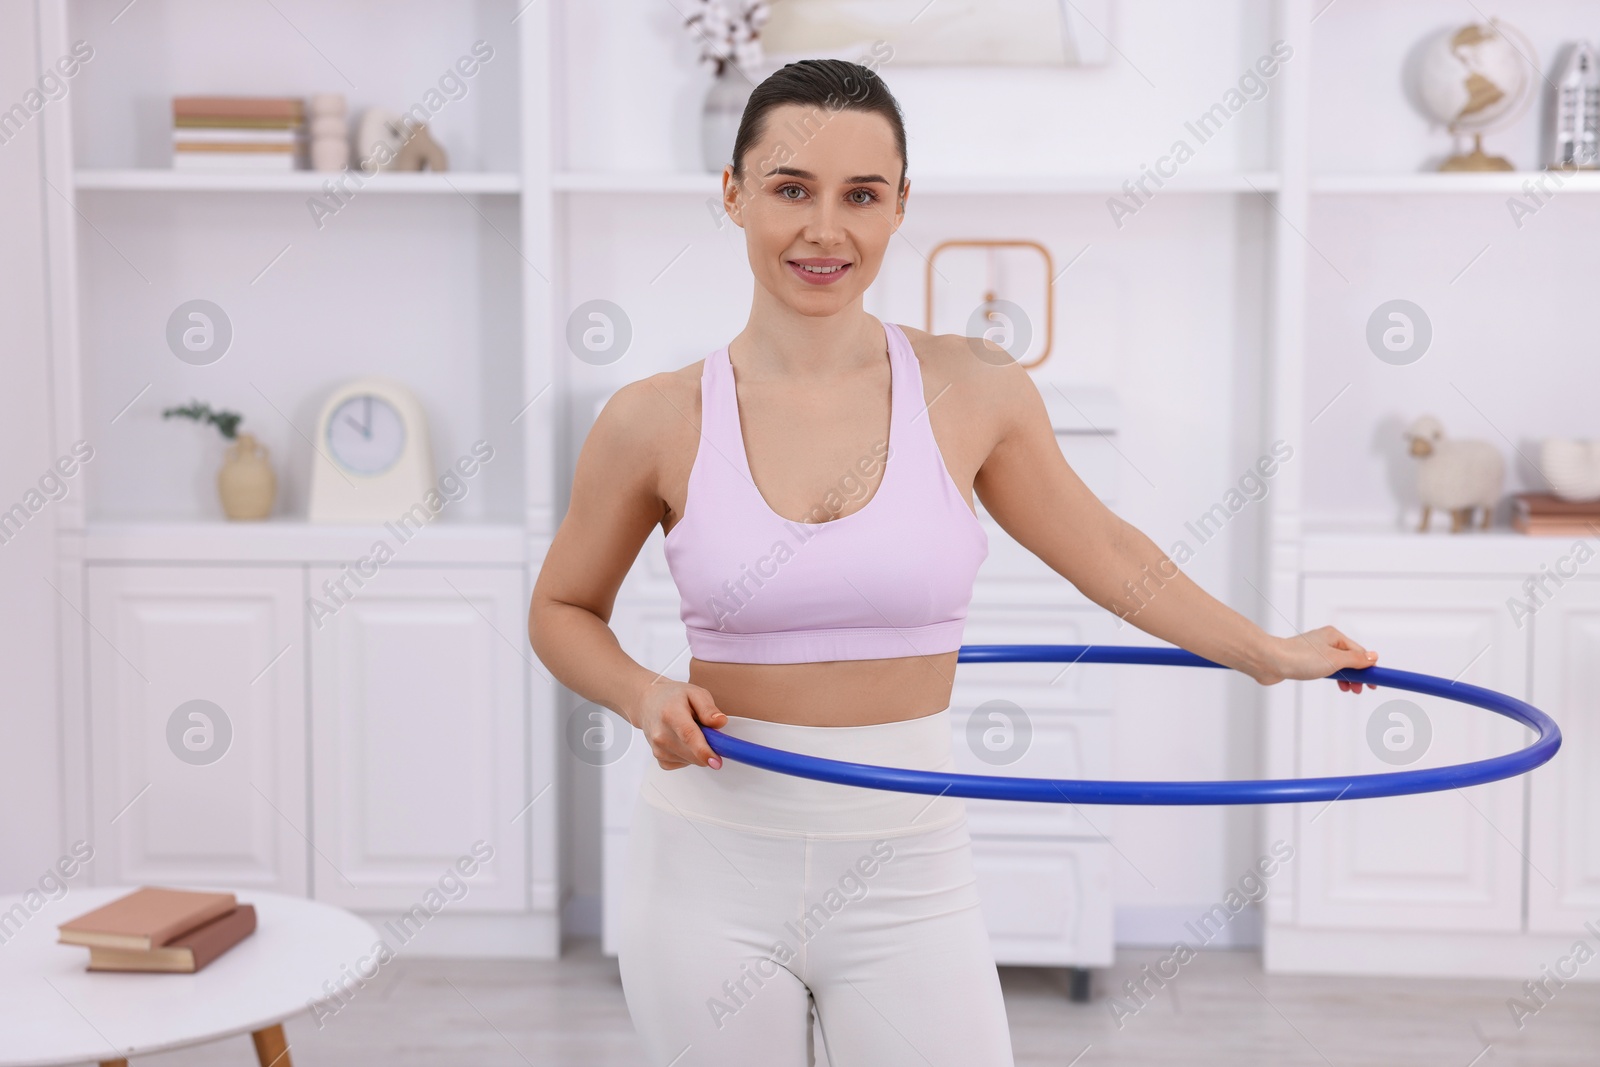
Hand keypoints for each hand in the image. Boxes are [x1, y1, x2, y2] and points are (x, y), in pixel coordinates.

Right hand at [629, 679, 727, 769]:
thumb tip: (720, 722)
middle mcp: (661, 734)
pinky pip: (684, 764)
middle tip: (706, 730)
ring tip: (689, 730)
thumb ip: (708, 708)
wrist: (648, 703)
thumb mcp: (695, 693)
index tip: (716, 761)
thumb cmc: (672, 697)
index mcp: (671, 714)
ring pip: (692, 760)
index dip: (704, 751)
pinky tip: (683, 741)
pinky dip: (689, 755)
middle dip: (708, 747)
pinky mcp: (660, 759)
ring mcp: (659, 749)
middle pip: (693, 753)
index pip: (688, 736)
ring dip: (697, 750)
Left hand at [1253, 626, 1378, 693]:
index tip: (1374, 683)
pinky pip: (1325, 668)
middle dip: (1357, 675)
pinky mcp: (1304, 661)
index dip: (1368, 668)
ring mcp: (1314, 651)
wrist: (1270, 661)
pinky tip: (1334, 684)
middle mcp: (1325, 641)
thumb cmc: (1300, 658)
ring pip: (1337, 665)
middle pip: (1349, 658)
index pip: (1359, 652)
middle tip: (1360, 690)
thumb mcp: (1335, 660)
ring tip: (1348, 690)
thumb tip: (1374, 657)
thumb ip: (1356, 660)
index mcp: (1334, 635)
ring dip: (1346, 678)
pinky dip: (1332, 677)